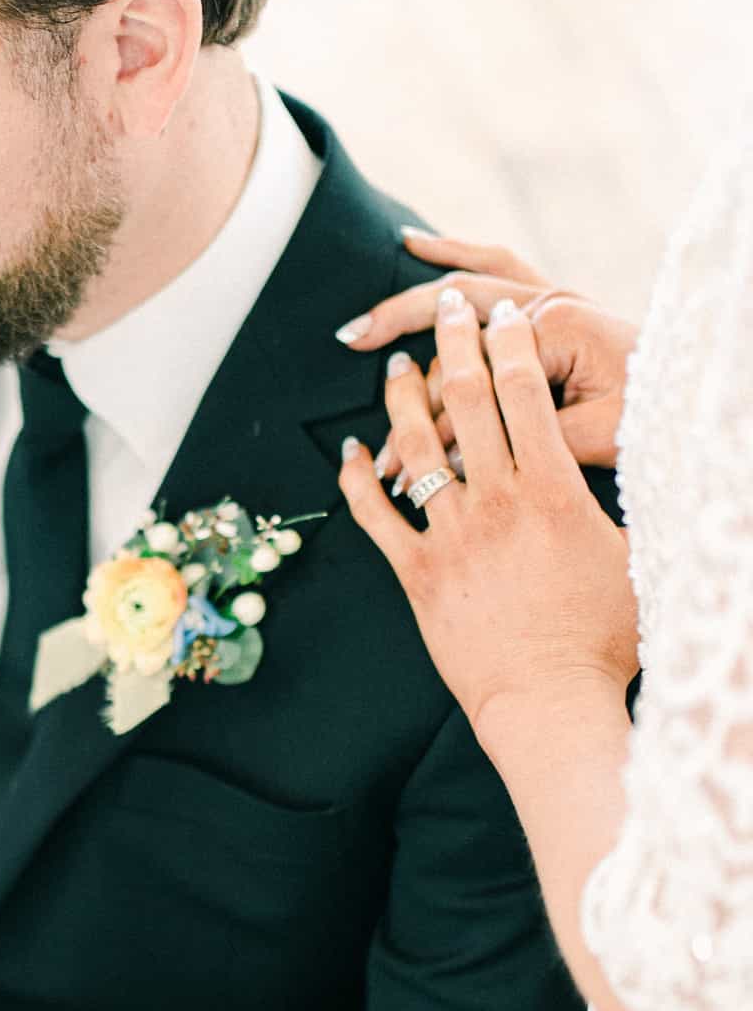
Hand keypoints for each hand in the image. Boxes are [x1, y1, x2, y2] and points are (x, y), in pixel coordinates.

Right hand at [334, 228, 637, 475]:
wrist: (694, 392)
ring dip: (411, 301)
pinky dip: (455, 249)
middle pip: (455, 323)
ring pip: (464, 286)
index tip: (399, 466)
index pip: (472, 377)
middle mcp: (549, 303)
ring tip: (360, 326)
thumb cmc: (651, 417)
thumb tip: (453, 458)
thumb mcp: (593, 439)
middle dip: (399, 344)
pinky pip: (496, 260)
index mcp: (556, 330)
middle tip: (351, 353)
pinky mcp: (553, 298)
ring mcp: (551, 294)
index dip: (432, 423)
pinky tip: (412, 243)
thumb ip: (523, 439)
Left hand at [338, 288, 637, 742]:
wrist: (550, 701)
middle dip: (455, 344)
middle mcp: (498, 503)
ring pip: (417, 449)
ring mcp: (451, 538)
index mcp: (554, 491)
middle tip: (447, 310)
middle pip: (469, 403)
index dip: (511, 344)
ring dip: (404, 399)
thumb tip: (659, 467)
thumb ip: (630, 506)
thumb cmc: (604, 639)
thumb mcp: (635, 558)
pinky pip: (375, 515)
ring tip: (398, 365)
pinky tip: (351, 450)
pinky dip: (358, 478)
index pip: (527, 395)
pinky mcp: (416, 575)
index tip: (502, 313)